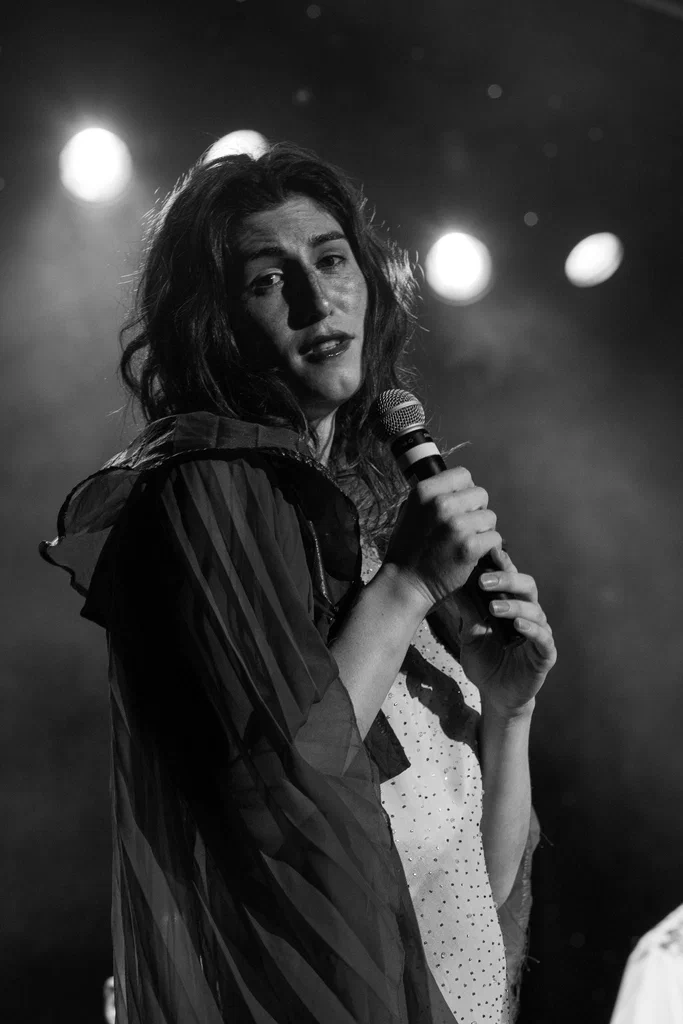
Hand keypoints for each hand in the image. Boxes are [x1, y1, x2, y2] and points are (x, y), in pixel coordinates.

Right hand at [383, 467, 502, 610]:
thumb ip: (433, 496)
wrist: (405, 582)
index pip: (463, 474)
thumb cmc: (407, 548)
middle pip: (481, 494)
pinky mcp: (469, 547)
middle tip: (465, 527)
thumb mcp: (410, 511)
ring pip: (490, 517)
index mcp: (424, 491)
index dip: (465, 490)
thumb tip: (457, 487)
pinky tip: (473, 554)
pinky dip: (488, 548)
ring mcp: (456, 526)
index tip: (460, 506)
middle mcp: (441, 504)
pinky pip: (494, 538)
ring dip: (483, 530)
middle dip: (476, 510)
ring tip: (466, 542)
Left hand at [456, 547, 556, 715]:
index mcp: (513, 604)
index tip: (490, 552)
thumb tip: (451, 580)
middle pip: (527, 587)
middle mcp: (529, 614)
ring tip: (494, 607)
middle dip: (507, 580)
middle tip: (484, 580)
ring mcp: (539, 634)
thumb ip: (467, 609)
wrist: (495, 694)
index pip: (511, 578)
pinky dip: (532, 630)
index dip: (504, 564)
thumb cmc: (485, 660)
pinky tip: (518, 625)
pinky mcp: (545, 655)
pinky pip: (543, 639)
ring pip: (535, 611)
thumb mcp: (469, 632)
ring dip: (515, 606)